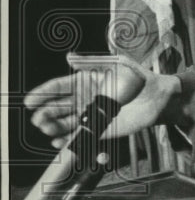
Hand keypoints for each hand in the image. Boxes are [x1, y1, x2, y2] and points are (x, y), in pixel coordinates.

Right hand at [24, 53, 180, 148]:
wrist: (159, 98)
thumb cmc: (139, 77)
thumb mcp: (116, 65)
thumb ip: (92, 62)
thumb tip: (68, 57)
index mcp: (85, 81)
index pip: (59, 87)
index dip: (43, 94)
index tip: (30, 101)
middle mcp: (85, 98)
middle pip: (59, 107)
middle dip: (46, 113)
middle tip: (38, 119)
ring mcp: (92, 115)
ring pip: (66, 123)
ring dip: (54, 127)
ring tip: (47, 130)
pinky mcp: (101, 130)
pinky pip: (81, 137)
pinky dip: (69, 141)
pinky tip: (59, 143)